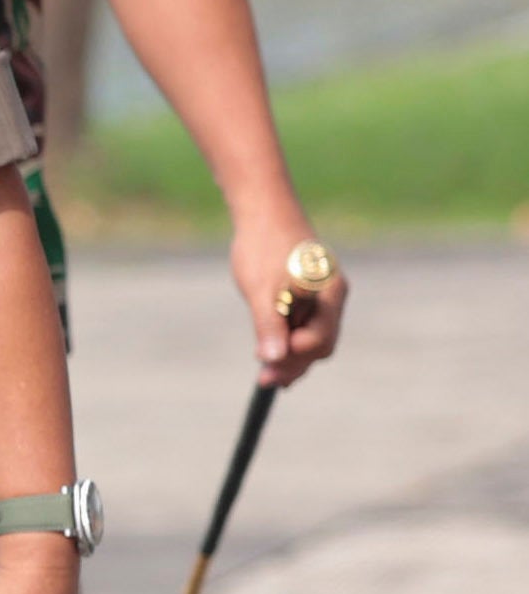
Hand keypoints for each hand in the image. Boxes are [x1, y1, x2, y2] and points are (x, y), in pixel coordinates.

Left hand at [227, 218, 346, 387]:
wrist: (263, 212)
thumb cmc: (263, 247)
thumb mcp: (261, 290)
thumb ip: (268, 324)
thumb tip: (273, 359)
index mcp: (330, 294)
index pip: (320, 340)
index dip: (295, 359)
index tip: (266, 373)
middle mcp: (332, 296)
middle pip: (321, 342)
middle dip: (296, 362)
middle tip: (266, 380)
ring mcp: (321, 295)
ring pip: (312, 335)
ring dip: (291, 353)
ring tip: (267, 372)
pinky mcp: (308, 292)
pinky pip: (304, 322)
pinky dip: (289, 338)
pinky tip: (271, 352)